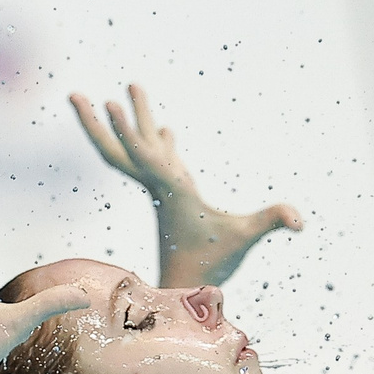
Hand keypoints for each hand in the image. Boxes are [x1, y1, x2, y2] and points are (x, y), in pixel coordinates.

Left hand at [70, 84, 302, 287]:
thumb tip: (300, 220)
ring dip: (134, 116)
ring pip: (139, 147)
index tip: (107, 104)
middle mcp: (158, 185)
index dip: (127, 131)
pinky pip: (161, 159)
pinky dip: (160, 140)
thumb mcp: (244, 239)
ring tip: (130, 85)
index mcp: (169, 190)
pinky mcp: (174, 195)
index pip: (143, 156)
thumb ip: (271, 222)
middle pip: (119, 148)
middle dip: (95, 123)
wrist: (189, 289)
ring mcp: (164, 188)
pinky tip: (166, 128)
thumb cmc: (213, 264)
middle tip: (72, 94)